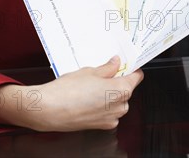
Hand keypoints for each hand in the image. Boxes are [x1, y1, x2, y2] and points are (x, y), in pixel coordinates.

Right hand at [21, 56, 143, 131]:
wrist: (51, 109)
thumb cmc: (68, 90)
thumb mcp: (90, 71)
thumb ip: (107, 68)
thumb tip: (115, 63)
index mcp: (120, 90)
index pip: (136, 77)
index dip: (131, 69)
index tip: (127, 64)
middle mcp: (119, 106)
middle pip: (126, 90)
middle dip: (117, 81)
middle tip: (103, 73)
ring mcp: (111, 118)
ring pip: (117, 102)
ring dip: (109, 94)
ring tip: (92, 85)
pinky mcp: (101, 126)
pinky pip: (108, 113)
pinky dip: (103, 106)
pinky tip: (88, 98)